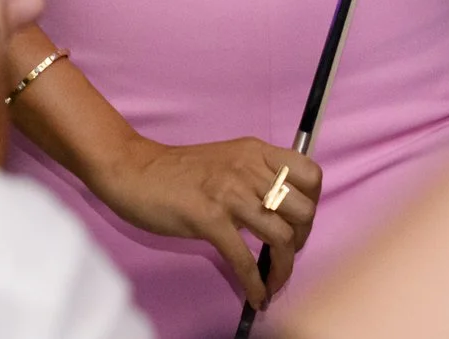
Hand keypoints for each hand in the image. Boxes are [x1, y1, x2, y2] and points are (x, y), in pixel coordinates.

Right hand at [93, 135, 322, 309]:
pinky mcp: (209, 219)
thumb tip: (281, 209)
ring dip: (283, 268)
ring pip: (280, 237)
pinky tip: (256, 296)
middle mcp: (249, 169)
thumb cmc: (179, 170)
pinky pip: (244, 259)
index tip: (299, 222)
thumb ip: (255, 176)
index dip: (313, 202)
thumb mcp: (228, 160)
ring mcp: (229, 194)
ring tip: (274, 281)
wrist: (135, 171)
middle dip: (301, 239)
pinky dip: (255, 283)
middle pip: (302, 210)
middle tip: (285, 253)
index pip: (310, 173)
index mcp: (256, 152)